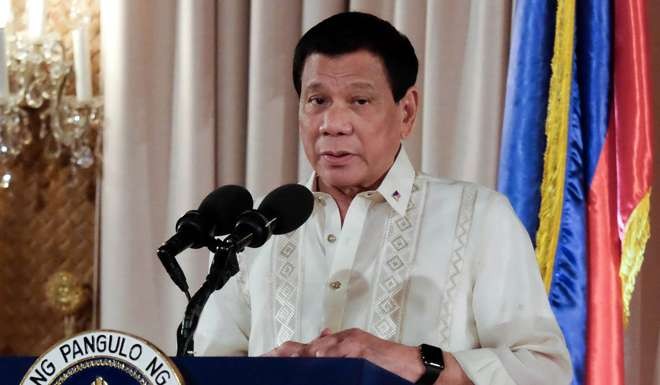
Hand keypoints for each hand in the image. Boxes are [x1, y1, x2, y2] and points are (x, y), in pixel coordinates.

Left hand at [263, 328, 472, 384]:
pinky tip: (313, 358)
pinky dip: (325, 355)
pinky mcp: (361, 349)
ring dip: (300, 355)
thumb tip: (319, 347)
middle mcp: (343, 340)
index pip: (307, 347)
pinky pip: (338, 353)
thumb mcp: (360, 353)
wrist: (413, 366)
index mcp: (340, 342)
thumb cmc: (387, 363)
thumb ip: (340, 351)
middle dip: (285, 354)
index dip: (286, 353)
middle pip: (307, 347)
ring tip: (281, 359)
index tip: (268, 358)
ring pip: (318, 350)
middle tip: (266, 359)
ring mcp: (351, 344)